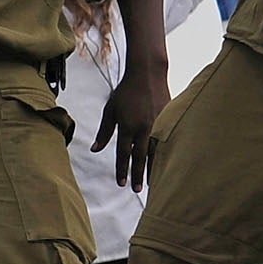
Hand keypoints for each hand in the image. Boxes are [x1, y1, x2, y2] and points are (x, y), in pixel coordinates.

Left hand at [94, 62, 169, 191]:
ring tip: (150, 183)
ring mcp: (157, 124)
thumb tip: (95, 149)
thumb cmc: (126, 91)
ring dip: (152, 169)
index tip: (121, 183)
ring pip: (155, 152)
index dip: (122, 169)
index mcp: (127, 125)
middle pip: (140, 156)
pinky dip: (164, 155)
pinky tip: (164, 164)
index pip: (123, 153)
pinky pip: (166, 142)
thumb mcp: (111, 109)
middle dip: (137, 175)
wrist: (147, 73)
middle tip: (136, 190)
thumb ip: (104, 131)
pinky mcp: (168, 120)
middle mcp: (143, 127)